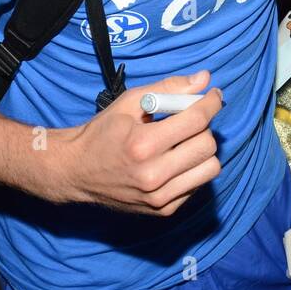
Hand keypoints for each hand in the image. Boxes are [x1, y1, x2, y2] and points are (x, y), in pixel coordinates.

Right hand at [56, 71, 221, 214]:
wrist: (77, 172)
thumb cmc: (103, 132)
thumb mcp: (130, 102)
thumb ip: (169, 88)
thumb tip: (205, 79)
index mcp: (143, 145)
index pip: (196, 121)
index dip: (211, 103)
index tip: (214, 95)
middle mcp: (153, 175)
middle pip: (207, 145)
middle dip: (204, 127)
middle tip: (190, 120)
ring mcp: (159, 197)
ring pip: (210, 168)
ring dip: (204, 150)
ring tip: (185, 141)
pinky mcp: (163, 210)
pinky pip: (198, 185)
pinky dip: (193, 169)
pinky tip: (176, 160)